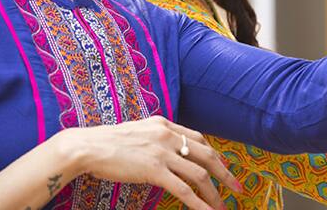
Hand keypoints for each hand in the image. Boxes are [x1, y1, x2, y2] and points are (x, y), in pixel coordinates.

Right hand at [62, 116, 240, 209]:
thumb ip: (156, 137)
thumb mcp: (138, 131)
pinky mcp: (154, 170)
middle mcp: (168, 135)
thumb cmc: (108, 142)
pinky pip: (183, 190)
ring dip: (214, 193)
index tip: (223, 168)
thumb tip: (170, 151)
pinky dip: (198, 204)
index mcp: (164, 124)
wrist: (88, 146)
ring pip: (198, 175)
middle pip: (206, 155)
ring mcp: (162, 152)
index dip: (213, 155)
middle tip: (238, 188)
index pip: (198, 138)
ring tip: (223, 207)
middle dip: (225, 174)